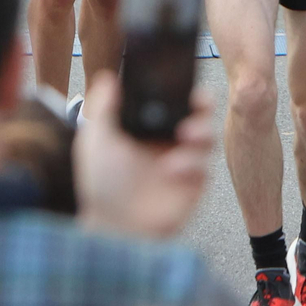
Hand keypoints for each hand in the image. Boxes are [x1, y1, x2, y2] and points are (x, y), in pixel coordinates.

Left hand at [74, 70, 214, 238]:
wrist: (115, 228)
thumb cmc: (102, 186)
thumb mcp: (97, 141)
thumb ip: (103, 108)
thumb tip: (108, 77)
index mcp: (149, 129)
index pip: (173, 101)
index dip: (183, 89)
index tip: (184, 79)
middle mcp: (170, 143)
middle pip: (200, 114)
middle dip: (204, 105)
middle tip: (198, 104)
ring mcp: (185, 163)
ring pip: (209, 137)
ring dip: (202, 131)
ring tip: (186, 135)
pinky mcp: (195, 184)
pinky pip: (205, 167)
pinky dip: (191, 164)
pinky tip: (172, 171)